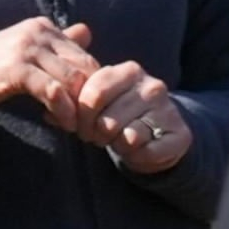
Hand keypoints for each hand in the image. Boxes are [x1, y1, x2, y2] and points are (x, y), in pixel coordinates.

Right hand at [0, 16, 95, 123]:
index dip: (92, 87)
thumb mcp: (26, 53)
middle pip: (84, 67)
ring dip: (78, 109)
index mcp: (43, 26)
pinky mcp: (17, 68)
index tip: (87, 111)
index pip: (85, 56)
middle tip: (87, 123)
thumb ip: (56, 44)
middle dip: (90, 99)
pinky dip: (62, 111)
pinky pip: (53, 91)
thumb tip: (86, 32)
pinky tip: (60, 123)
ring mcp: (27, 48)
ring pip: (72, 80)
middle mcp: (38, 32)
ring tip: (75, 127)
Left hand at [72, 59, 194, 174]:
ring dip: (116, 146)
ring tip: (119, 141)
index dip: (81, 116)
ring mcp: (167, 110)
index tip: (81, 125)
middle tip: (100, 137)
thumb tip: (49, 113)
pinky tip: (138, 151)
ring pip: (127, 137)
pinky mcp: (179, 135)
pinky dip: (135, 157)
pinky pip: (145, 152)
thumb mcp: (98, 103)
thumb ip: (72, 103)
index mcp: (128, 71)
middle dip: (97, 135)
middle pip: (107, 120)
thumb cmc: (120, 115)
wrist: (160, 133)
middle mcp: (150, 86)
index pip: (93, 94)